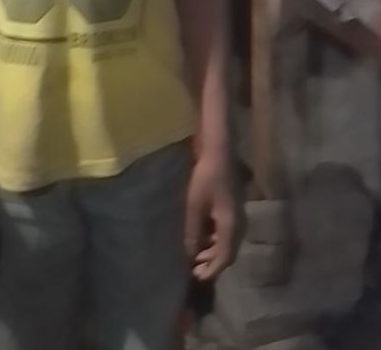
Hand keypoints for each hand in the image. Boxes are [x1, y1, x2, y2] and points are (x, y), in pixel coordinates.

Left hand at [185, 154, 235, 280]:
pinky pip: (226, 231)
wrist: (219, 152)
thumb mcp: (194, 207)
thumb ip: (193, 233)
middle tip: (193, 267)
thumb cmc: (205, 178)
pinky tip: (201, 235)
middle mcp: (239, 224)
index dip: (211, 270)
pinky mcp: (232, 207)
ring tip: (195, 253)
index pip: (225, 258)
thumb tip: (190, 255)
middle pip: (228, 252)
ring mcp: (238, 215)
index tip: (197, 277)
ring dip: (212, 250)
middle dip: (211, 262)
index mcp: (232, 227)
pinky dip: (215, 238)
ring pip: (227, 242)